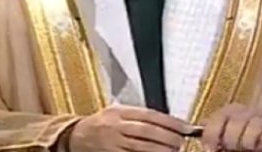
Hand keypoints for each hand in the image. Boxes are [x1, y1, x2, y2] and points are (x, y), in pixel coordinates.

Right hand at [68, 105, 187, 151]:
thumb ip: (138, 116)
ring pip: (140, 147)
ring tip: (174, 151)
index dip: (170, 121)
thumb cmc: (100, 124)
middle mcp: (116, 126)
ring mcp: (112, 143)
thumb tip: (168, 123)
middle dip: (168, 137)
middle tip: (182, 141)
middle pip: (147, 131)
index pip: (149, 115)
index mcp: (120, 112)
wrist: (75, 137)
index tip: (186, 128)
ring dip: (160, 150)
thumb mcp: (117, 112)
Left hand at [201, 104, 261, 151]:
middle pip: (233, 124)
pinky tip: (261, 145)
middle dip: (232, 141)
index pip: (216, 119)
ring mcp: (261, 116)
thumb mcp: (226, 135)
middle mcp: (244, 111)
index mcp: (228, 112)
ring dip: (248, 143)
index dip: (211, 135)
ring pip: (251, 128)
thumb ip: (213, 135)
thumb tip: (204, 144)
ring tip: (248, 147)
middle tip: (233, 147)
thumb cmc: (245, 136)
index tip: (210, 149)